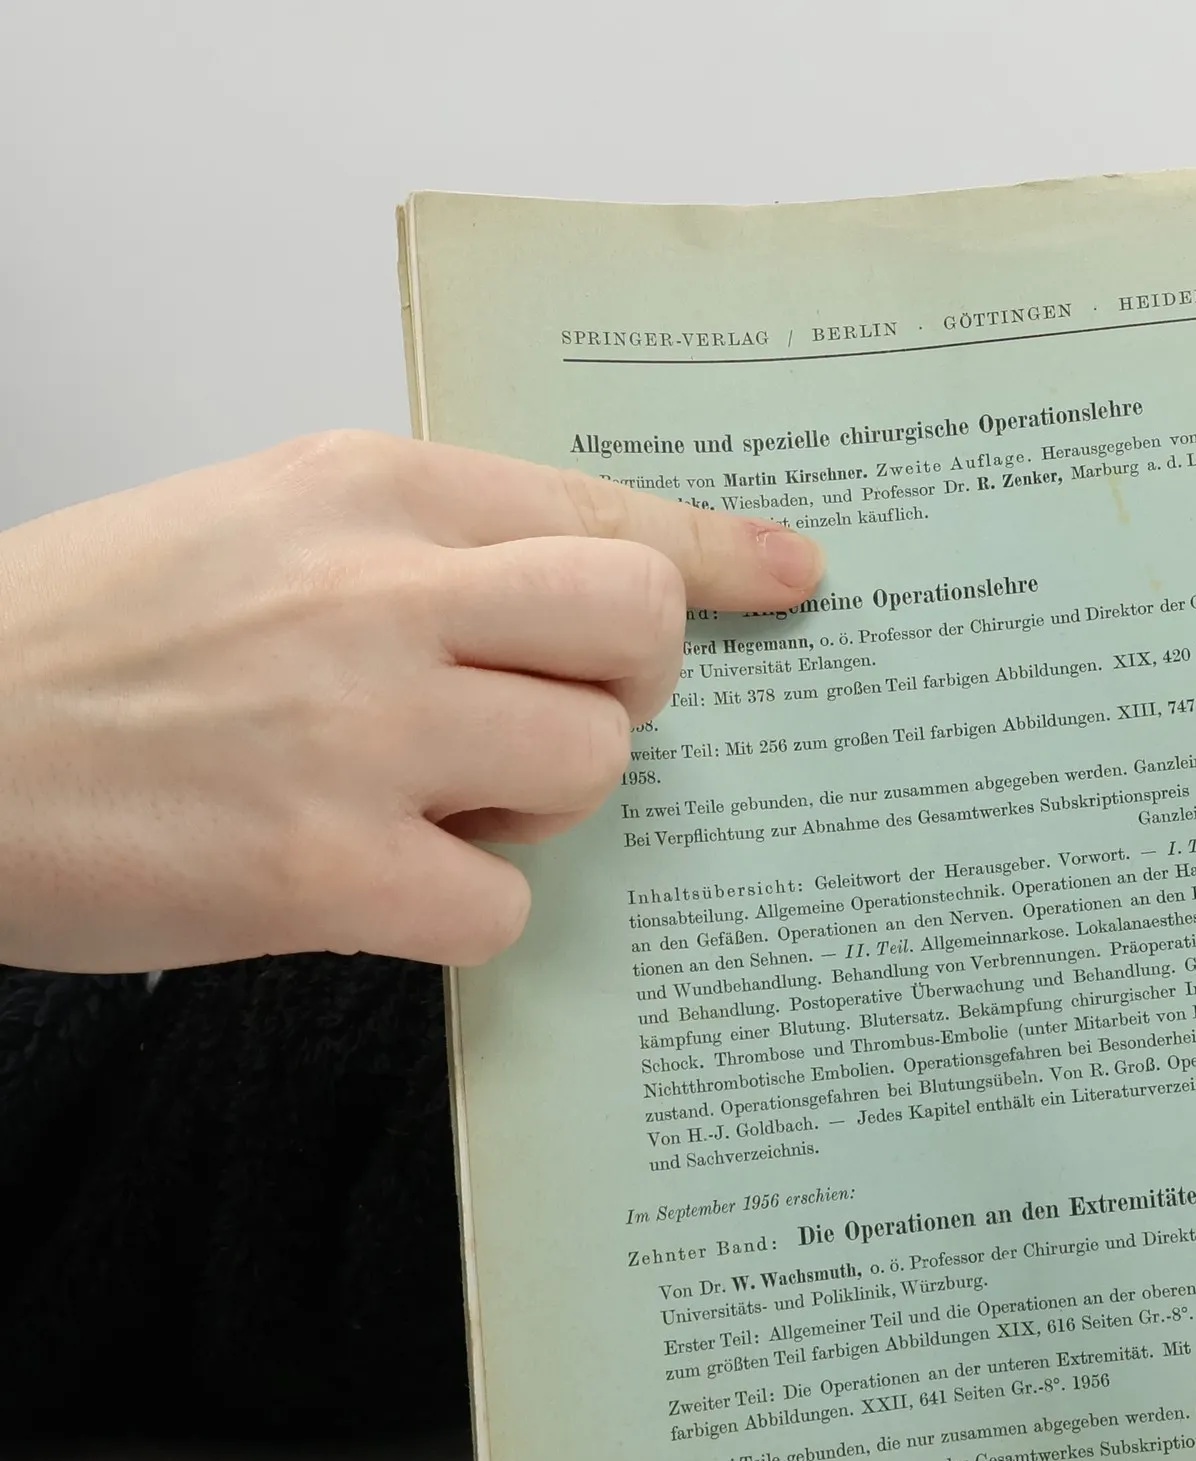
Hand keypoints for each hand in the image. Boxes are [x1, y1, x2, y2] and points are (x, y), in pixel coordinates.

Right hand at [0, 432, 822, 971]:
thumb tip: (560, 608)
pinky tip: (369, 884)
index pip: (597, 509)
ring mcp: (357, 729)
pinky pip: (503, 904)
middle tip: (554, 722)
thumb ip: (409, 551)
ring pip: (593, 767)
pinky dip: (459, 909)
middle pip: (637, 629)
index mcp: (360, 490)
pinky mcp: (323, 869)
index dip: (715, 551)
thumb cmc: (78, 648)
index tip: (791, 576)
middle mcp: (375, 591)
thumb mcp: (249, 529)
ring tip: (427, 807)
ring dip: (537, 808)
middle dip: (628, 689)